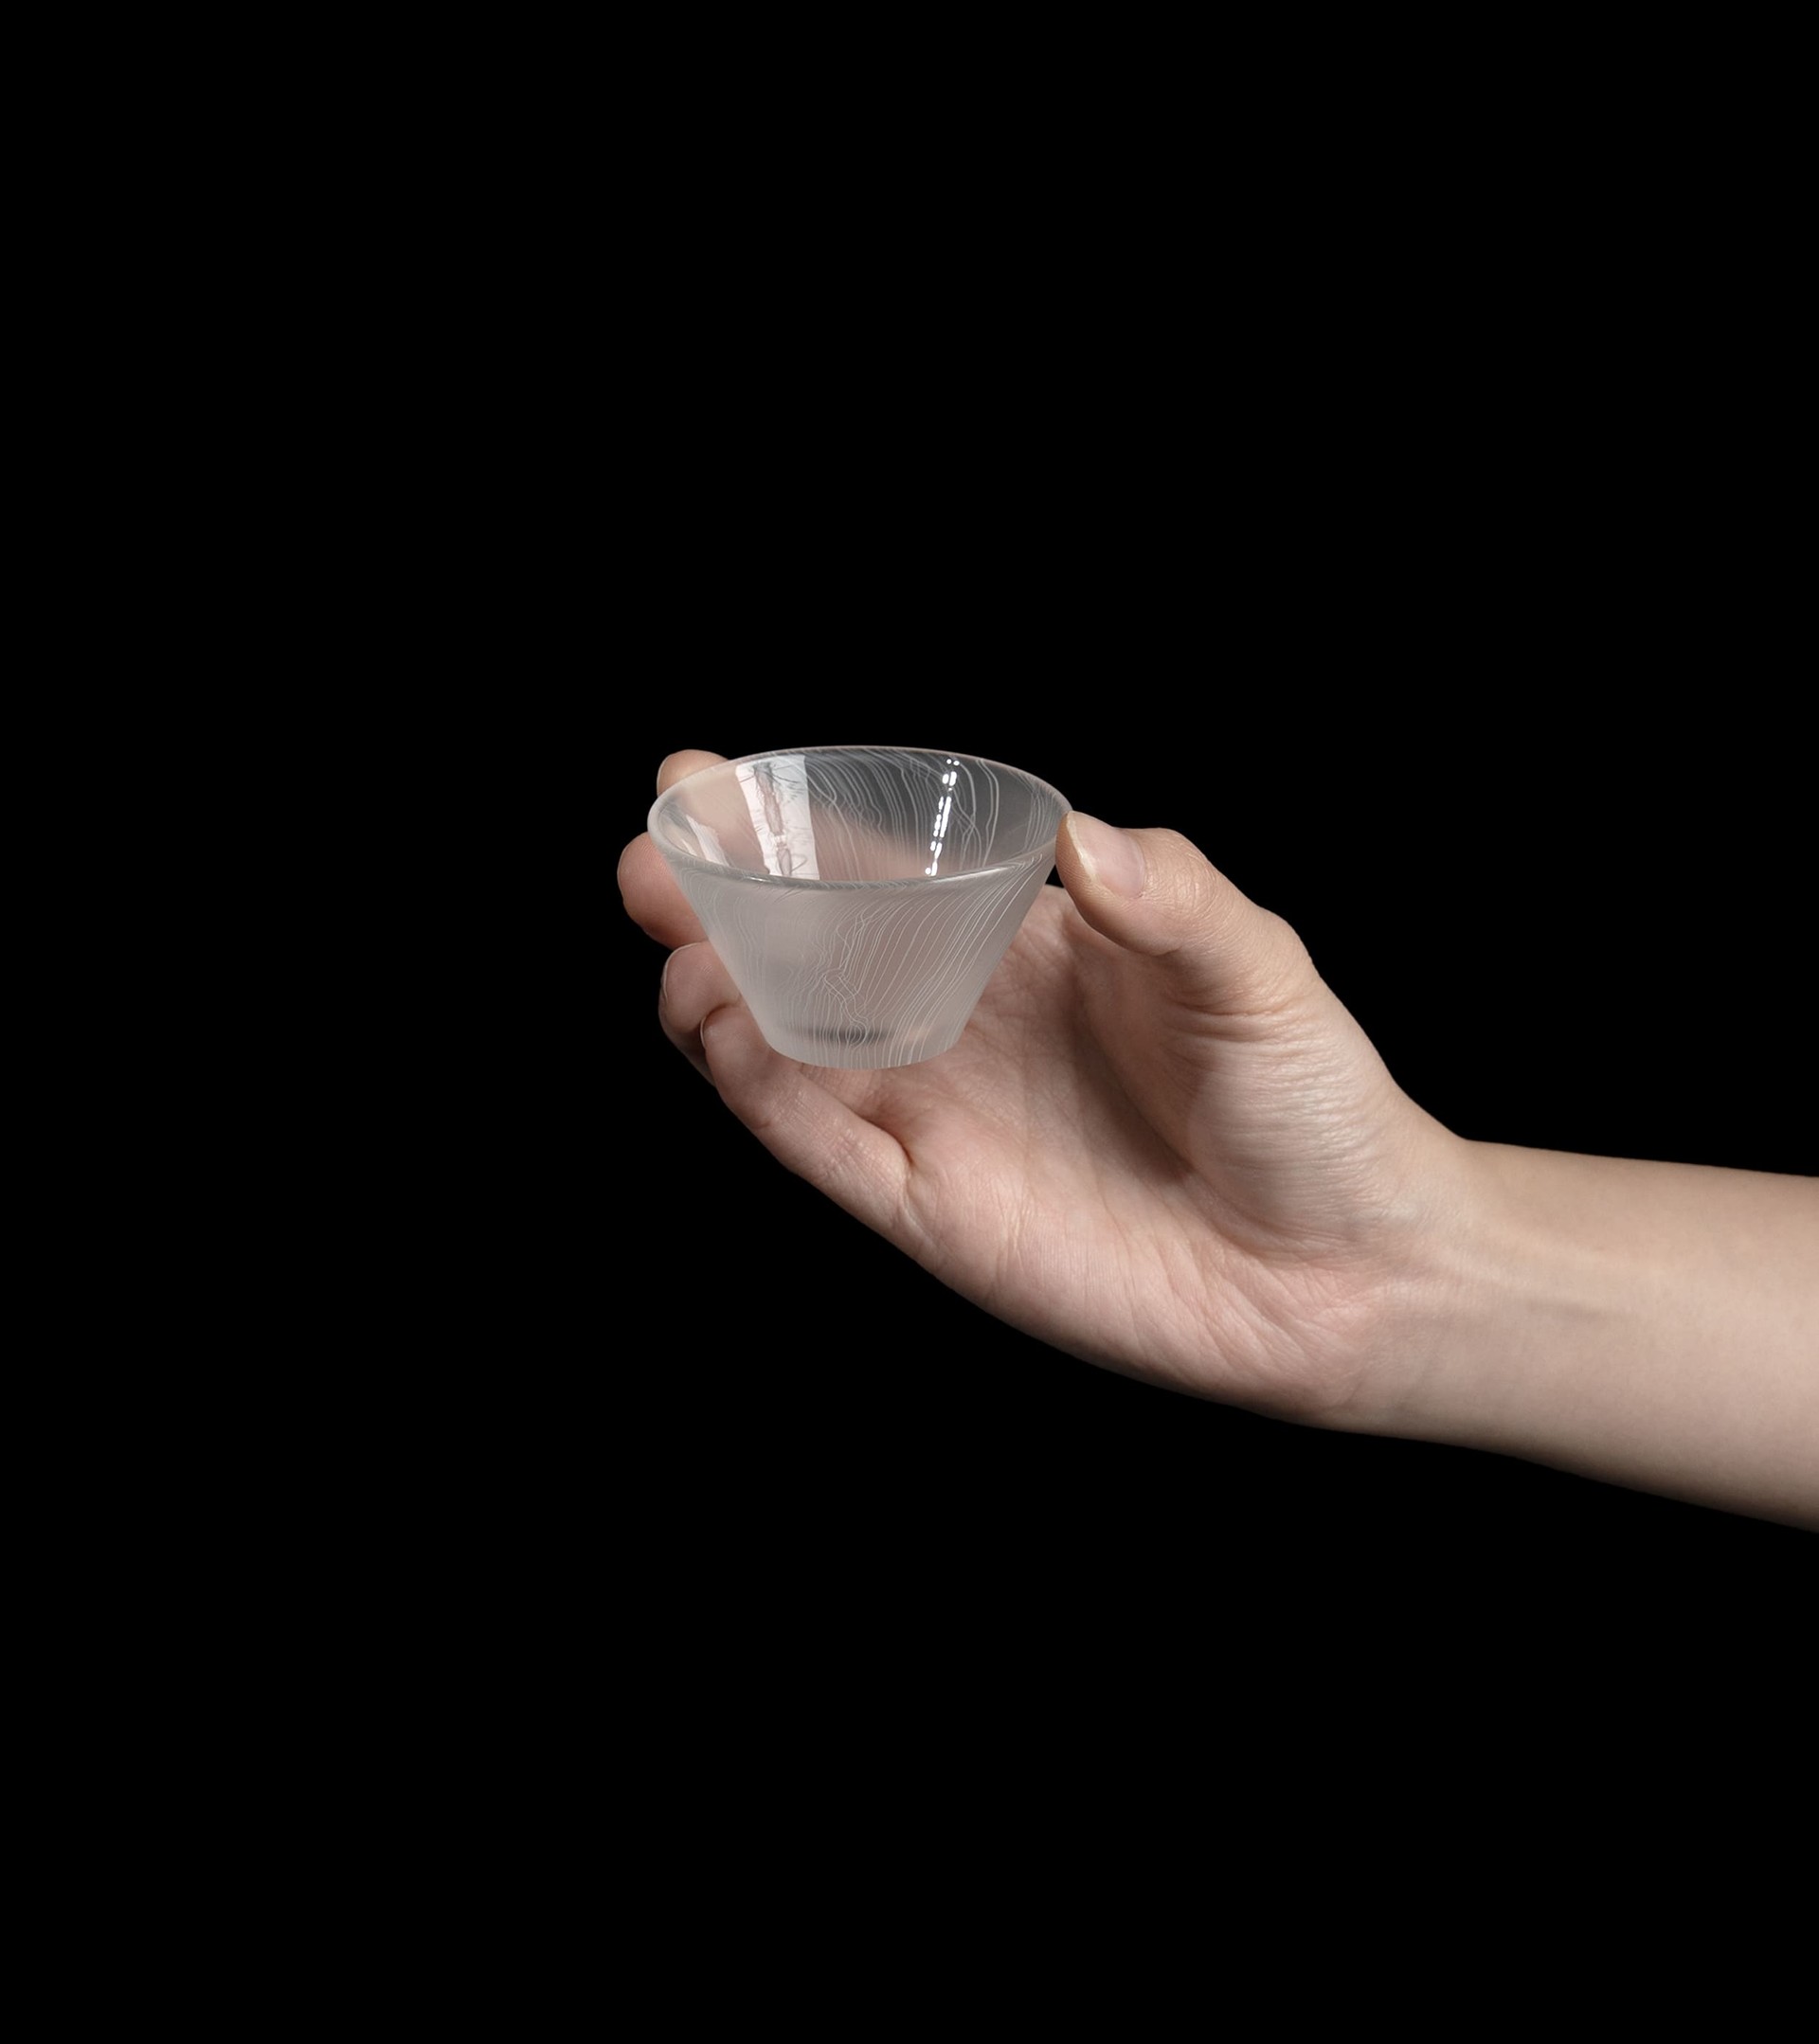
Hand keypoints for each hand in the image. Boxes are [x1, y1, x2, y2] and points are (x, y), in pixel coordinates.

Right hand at [618, 749, 1456, 1423]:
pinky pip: (821, 1150)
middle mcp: (959, 1032)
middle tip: (650, 865)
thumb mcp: (1256, 967)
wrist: (1354, 1267)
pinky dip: (764, 1095)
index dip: (783, 830)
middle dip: (712, 908)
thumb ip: (1172, 896)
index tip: (698, 775)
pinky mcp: (934, 1216)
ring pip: (783, 1053)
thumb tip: (1083, 839)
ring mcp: (938, 1125)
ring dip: (717, 998)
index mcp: (1019, 950)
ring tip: (689, 952)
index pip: (874, 875)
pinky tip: (733, 1038)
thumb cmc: (1317, 1104)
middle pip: (798, 958)